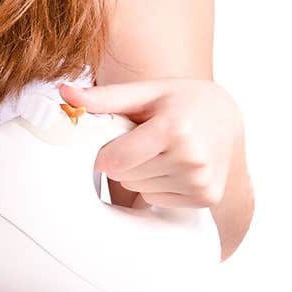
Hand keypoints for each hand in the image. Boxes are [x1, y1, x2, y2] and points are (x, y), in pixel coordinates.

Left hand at [58, 77, 241, 208]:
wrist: (228, 118)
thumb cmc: (181, 100)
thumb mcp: (146, 92)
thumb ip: (104, 98)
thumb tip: (64, 93)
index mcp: (173, 128)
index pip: (115, 160)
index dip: (107, 151)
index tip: (118, 138)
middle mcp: (191, 158)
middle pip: (126, 175)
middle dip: (126, 160)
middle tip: (147, 140)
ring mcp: (200, 181)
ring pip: (139, 189)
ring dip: (142, 173)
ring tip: (162, 151)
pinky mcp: (205, 197)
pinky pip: (156, 199)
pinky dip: (158, 186)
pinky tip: (174, 166)